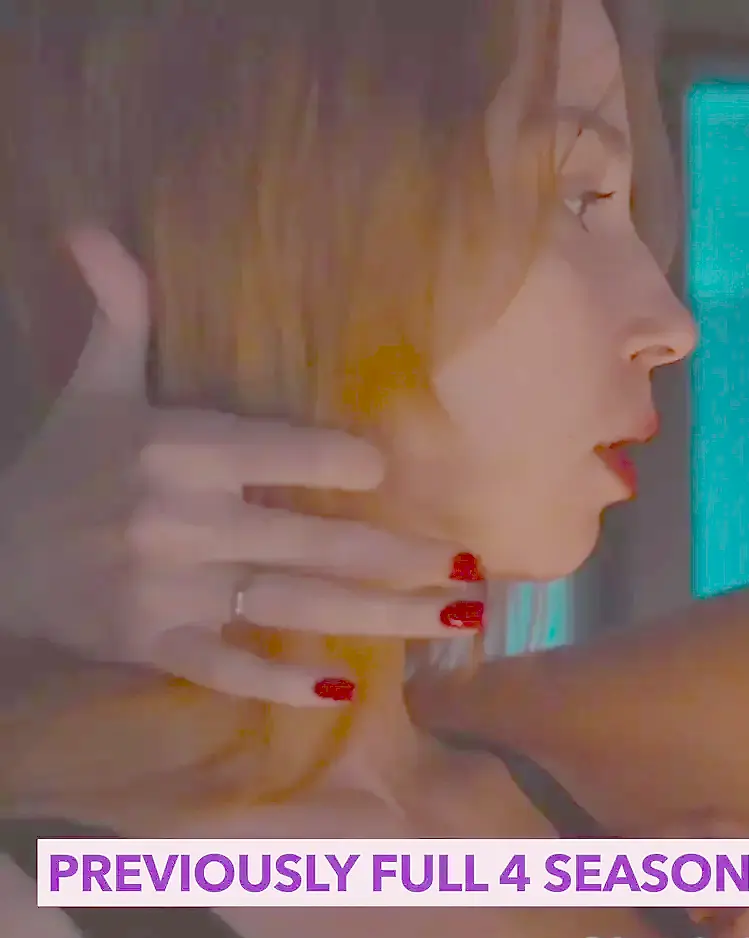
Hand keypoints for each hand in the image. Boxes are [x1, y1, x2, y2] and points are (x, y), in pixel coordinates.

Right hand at [0, 228, 478, 705]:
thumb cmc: (64, 464)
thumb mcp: (95, 384)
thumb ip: (119, 310)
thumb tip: (93, 227)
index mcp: (176, 448)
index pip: (282, 450)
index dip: (343, 460)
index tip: (390, 471)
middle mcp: (178, 519)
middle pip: (313, 540)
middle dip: (402, 557)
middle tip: (475, 568)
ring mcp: (166, 589)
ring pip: (294, 603)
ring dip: (381, 617)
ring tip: (454, 619)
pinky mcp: (151, 643)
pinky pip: (227, 666)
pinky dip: (281, 683)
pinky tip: (344, 688)